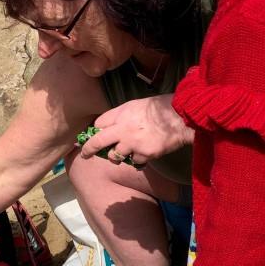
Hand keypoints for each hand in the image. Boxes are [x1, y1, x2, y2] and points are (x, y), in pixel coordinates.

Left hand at [79, 95, 194, 165]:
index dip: (96, 129)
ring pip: (114, 156)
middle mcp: (123, 129)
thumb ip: (122, 115)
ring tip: (124, 153)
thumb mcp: (136, 105)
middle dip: (88, 149)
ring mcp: (132, 144)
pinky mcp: (144, 155)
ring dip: (116, 156)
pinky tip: (144, 153)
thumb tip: (110, 125)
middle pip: (98, 142)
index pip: (99, 123)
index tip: (93, 134)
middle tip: (85, 154)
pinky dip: (138, 159)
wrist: (179, 117)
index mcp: (121, 114)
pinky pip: (135, 161)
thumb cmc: (159, 107)